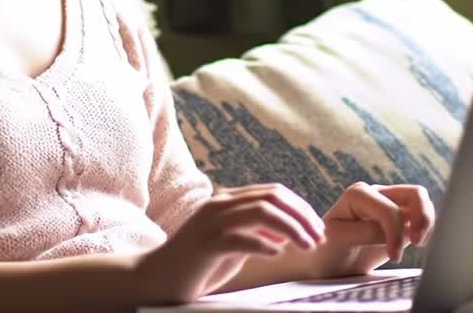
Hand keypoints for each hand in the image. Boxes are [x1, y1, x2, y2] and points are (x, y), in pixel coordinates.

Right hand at [134, 184, 326, 303]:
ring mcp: (211, 223)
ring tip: (306, 246)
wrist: (155, 279)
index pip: (273, 192)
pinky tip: (276, 255)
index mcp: (227, 201)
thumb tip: (286, 236)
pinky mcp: (205, 244)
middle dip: (302, 216)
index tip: (317, 228)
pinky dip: (264, 244)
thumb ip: (256, 236)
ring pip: (261, 212)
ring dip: (291, 228)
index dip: (300, 207)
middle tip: (318, 237)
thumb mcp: (232, 246)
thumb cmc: (196, 264)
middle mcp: (219, 205)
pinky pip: (241, 238)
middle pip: (272, 197)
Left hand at [311, 182, 435, 278]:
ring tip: (419, 242)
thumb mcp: (339, 240)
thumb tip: (395, 230)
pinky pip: (422, 216)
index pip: (389, 210)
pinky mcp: (399, 220)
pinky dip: (427, 228)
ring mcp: (389, 205)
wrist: (324, 262)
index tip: (394, 257)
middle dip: (423, 217)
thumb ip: (366, 232)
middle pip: (414, 194)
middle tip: (418, 242)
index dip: (395, 233)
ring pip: (422, 201)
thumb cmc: (326, 248)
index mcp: (358, 195)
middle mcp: (376, 195)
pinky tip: (416, 243)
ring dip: (427, 220)